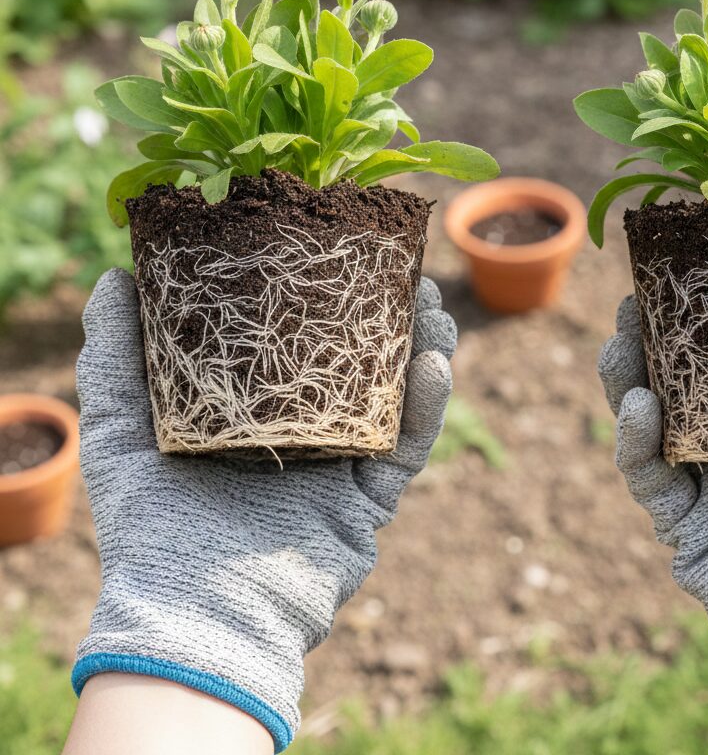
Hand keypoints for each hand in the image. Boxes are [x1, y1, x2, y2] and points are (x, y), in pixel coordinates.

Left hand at [73, 268, 454, 752]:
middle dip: (389, 315)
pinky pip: (408, 447)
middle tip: (408, 273)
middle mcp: (304, 433)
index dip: (326, 294)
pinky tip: (435, 364)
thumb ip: (113, 355)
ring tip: (432, 308)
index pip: (300, 338)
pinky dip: (428, 407)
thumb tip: (113, 278)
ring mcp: (341, 466)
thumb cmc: (151, 525)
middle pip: (360, 360)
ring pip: (397, 396)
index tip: (342, 250)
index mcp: (255, 411)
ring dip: (423, 348)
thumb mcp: (120, 428)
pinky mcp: (369, 501)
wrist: (195, 615)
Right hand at [598, 280, 707, 754]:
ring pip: (651, 424)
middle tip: (638, 299)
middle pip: (683, 386)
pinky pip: (648, 476)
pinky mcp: (687, 530)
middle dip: (654, 342)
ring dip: (627, 378)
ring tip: (623, 337)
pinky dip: (634, 438)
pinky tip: (639, 402)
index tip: (699, 275)